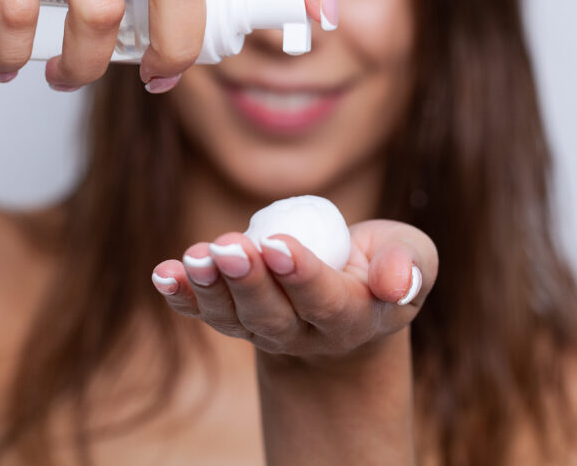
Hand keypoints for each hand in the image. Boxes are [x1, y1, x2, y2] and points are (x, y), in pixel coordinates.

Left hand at [150, 220, 437, 361]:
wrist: (351, 296)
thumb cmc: (384, 267)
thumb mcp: (415, 258)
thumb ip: (411, 266)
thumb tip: (396, 282)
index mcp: (355, 318)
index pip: (326, 303)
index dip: (301, 275)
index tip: (276, 243)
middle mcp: (306, 333)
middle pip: (272, 316)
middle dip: (248, 281)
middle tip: (228, 247)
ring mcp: (266, 329)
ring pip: (234, 317)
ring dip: (209, 288)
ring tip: (195, 256)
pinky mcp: (236, 317)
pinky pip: (205, 312)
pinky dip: (181, 295)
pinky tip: (162, 274)